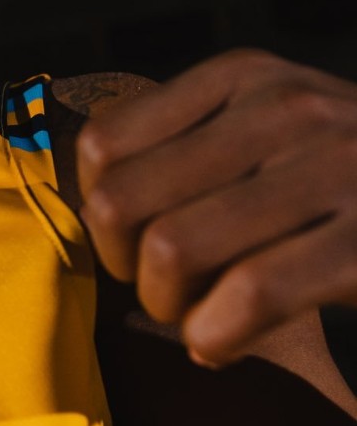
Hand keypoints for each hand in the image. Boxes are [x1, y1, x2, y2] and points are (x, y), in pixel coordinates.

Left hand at [76, 49, 356, 366]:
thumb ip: (191, 157)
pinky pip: (249, 293)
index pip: (104, 146)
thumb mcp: (274, 140)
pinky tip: (223, 347)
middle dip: (129, 271)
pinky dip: (213, 337)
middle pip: (123, 202)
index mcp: (246, 78)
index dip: (103, 216)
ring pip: (171, 247)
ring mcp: (335, 167)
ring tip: (201, 324)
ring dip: (170, 310)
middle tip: (170, 298)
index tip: (138, 250)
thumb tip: (95, 215)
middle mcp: (285, 108)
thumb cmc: (349, 192)